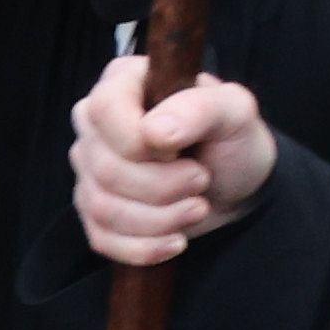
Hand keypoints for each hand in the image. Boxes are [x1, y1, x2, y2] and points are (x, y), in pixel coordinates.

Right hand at [68, 48, 271, 264]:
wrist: (238, 186)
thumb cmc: (233, 139)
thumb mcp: (235, 111)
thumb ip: (200, 107)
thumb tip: (154, 131)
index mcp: (124, 82)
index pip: (105, 110)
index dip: (140, 142)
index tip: (180, 150)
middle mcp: (97, 124)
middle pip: (105, 168)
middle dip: (163, 187)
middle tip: (201, 180)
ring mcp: (91, 169)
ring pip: (103, 207)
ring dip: (160, 219)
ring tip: (197, 207)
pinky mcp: (95, 211)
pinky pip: (101, 239)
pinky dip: (145, 246)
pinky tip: (177, 239)